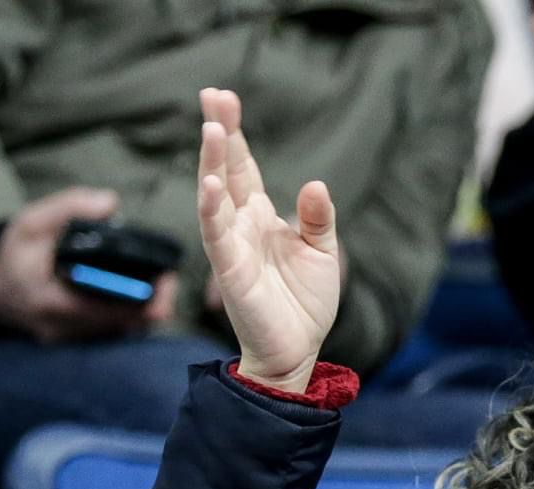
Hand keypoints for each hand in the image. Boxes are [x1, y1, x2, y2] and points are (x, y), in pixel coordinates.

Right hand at [0, 187, 176, 341]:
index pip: (111, 309)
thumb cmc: (17, 255)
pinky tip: (138, 294)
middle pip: (128, 323)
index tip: (165, 277)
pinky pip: (118, 332)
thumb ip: (68, 208)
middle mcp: (65, 326)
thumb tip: (108, 201)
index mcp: (52, 301)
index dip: (145, 297)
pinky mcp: (83, 341)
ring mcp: (75, 338)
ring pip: (126, 331)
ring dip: (145, 308)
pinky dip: (131, 314)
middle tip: (168, 276)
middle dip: (154, 300)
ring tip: (158, 283)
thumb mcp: (32, 224)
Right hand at [196, 87, 340, 391]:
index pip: (243, 167)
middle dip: (219, 133)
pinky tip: (210, 185)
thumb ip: (317, 218)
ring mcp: (232, 244)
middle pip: (225, 170)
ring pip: (215, 196)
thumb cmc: (305, 302)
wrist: (298, 349)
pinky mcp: (230, 269)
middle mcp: (241, 224)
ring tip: (211, 128)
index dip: (235, 135)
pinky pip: (216, 235)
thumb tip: (314, 183)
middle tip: (212, 94)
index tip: (224, 98)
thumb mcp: (322, 253)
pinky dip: (211, 210)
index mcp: (262, 216)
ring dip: (211, 163)